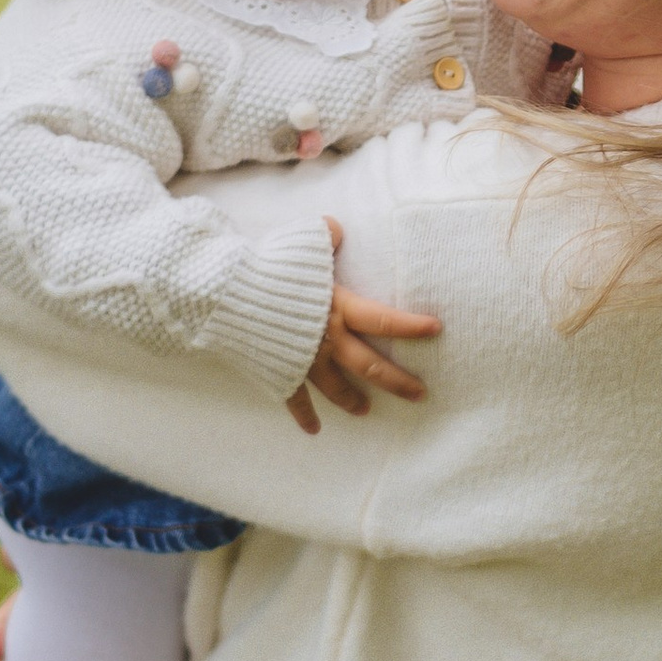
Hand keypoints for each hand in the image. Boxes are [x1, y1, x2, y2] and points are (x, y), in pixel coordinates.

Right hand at [286, 218, 440, 434]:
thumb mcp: (303, 243)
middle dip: (399, 382)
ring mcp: (305, 362)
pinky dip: (304, 417)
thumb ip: (325, 237)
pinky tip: (314, 430)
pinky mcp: (280, 374)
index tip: (436, 330)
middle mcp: (328, 340)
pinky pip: (295, 401)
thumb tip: (335, 229)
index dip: (412, 326)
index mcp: (339, 308)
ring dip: (353, 400)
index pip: (384, 319)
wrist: (225, 297)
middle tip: (421, 393)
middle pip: (371, 366)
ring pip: (337, 388)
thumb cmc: (268, 267)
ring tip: (366, 411)